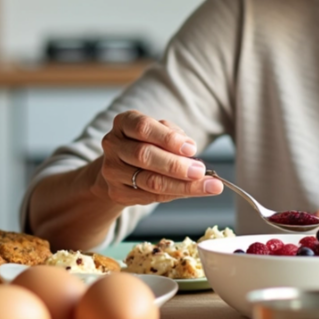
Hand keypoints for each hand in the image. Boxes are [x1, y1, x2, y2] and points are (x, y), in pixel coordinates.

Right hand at [94, 110, 222, 205]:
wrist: (120, 168)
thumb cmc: (146, 144)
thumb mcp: (158, 132)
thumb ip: (173, 137)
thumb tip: (190, 149)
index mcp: (124, 122)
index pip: (143, 128)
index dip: (168, 138)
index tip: (192, 148)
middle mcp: (113, 145)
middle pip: (144, 155)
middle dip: (176, 165)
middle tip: (200, 171)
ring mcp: (112, 170)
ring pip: (149, 180)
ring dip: (182, 185)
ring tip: (207, 185)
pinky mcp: (117, 192)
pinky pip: (150, 196)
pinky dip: (175, 194)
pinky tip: (191, 191)